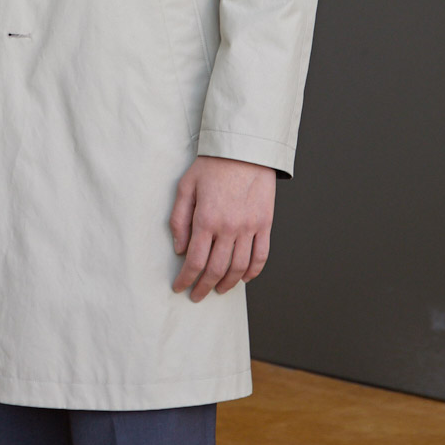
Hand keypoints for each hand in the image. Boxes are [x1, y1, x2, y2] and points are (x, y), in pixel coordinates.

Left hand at [169, 156, 274, 300]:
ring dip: (227, 284)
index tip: (179, 287)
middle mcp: (228, 228)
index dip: (185, 279)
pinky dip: (253, 272)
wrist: (244, 149)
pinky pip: (261, 256)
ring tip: (218, 290)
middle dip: (204, 287)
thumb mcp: (186, 186)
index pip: (194, 261)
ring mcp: (249, 227)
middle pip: (216, 270)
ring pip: (239, 268)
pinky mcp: (264, 224)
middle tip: (197, 295)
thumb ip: (179, 219)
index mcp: (206, 219)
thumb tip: (180, 249)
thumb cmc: (212, 165)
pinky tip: (243, 278)